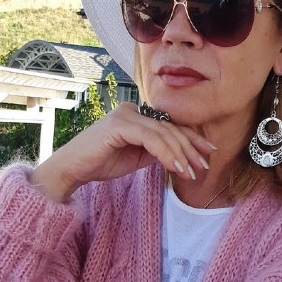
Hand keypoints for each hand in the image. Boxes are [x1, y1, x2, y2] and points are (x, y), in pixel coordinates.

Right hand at [31, 102, 216, 201]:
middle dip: (190, 148)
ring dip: (180, 154)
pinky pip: (151, 139)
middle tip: (203, 166)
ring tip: (191, 171)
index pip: (169, 125)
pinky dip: (166, 153)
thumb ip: (156, 151)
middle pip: (170, 128)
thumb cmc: (100, 163)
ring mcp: (125, 115)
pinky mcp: (120, 124)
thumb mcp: (136, 157)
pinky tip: (176, 167)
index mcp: (136, 115)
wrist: (73, 169)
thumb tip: (180, 154)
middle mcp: (132, 110)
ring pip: (163, 133)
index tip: (208, 152)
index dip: (191, 138)